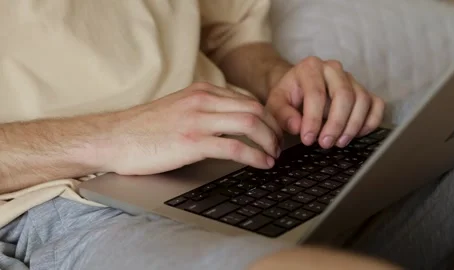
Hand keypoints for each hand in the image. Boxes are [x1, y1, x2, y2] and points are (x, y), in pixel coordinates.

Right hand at [104, 82, 282, 174]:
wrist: (113, 138)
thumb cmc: (143, 129)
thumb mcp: (178, 109)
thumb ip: (203, 111)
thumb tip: (229, 125)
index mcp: (201, 91)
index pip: (247, 99)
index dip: (266, 117)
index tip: (271, 132)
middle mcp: (203, 100)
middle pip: (255, 108)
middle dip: (273, 129)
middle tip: (277, 146)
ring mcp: (198, 119)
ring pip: (251, 123)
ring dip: (269, 142)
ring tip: (273, 156)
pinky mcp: (193, 141)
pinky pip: (235, 147)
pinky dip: (255, 156)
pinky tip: (261, 164)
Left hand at [266, 57, 384, 148]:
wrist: (297, 89)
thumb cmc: (288, 97)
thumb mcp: (276, 104)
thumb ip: (283, 115)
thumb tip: (298, 127)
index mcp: (310, 67)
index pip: (316, 93)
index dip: (313, 119)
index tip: (308, 139)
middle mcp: (333, 69)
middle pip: (344, 95)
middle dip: (336, 123)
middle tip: (326, 143)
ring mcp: (351, 78)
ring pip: (362, 100)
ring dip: (353, 125)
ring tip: (339, 143)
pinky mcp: (363, 90)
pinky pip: (376, 104)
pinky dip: (371, 121)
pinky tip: (357, 135)